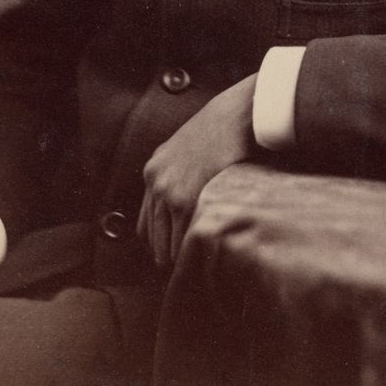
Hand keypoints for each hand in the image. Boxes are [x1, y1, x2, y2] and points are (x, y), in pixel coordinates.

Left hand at [137, 74, 258, 268]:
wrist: (239, 112)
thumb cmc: (227, 129)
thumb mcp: (192, 148)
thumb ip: (184, 173)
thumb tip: (193, 203)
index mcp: (154, 169)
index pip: (145, 222)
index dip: (160, 242)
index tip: (176, 254)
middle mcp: (155, 181)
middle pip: (151, 238)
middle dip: (168, 257)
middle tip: (188, 272)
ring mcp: (167, 191)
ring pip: (164, 245)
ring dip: (180, 260)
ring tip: (200, 272)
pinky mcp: (184, 199)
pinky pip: (181, 240)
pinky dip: (191, 254)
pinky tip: (207, 259)